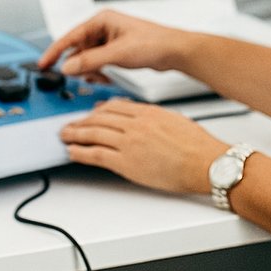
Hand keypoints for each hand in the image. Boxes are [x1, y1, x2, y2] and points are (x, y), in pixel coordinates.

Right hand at [38, 10, 192, 81]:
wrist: (175, 51)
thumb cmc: (154, 43)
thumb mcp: (117, 54)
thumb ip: (90, 61)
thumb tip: (67, 67)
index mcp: (102, 20)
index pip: (70, 36)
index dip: (55, 51)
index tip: (43, 63)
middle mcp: (104, 27)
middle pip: (79, 48)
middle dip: (79, 64)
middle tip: (79, 76)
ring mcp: (110, 39)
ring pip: (88, 57)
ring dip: (90, 69)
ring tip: (99, 76)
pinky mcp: (117, 50)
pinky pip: (99, 61)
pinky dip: (99, 71)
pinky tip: (105, 76)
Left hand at [59, 99, 229, 195]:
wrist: (205, 162)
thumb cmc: (197, 146)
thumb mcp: (174, 121)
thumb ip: (155, 118)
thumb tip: (144, 118)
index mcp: (148, 112)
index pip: (115, 107)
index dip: (98, 110)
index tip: (91, 113)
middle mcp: (135, 124)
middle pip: (100, 118)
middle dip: (82, 121)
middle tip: (71, 125)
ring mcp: (129, 142)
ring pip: (93, 133)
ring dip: (75, 134)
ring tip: (65, 136)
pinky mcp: (126, 162)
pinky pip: (96, 154)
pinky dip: (81, 152)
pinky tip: (73, 152)